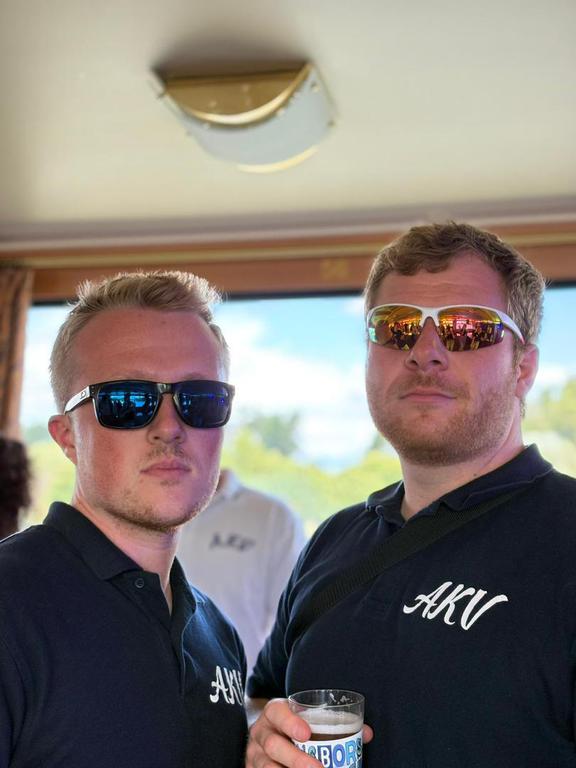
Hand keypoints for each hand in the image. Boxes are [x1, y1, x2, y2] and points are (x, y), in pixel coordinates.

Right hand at [245, 698, 372, 766]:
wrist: (266, 735)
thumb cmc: (292, 726)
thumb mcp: (305, 719)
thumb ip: (332, 723)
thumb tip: (366, 733)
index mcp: (273, 713)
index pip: (277, 712)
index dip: (290, 722)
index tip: (307, 733)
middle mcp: (260, 733)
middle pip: (273, 745)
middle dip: (296, 759)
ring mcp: (254, 755)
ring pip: (267, 766)